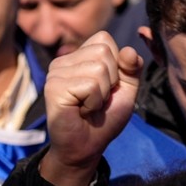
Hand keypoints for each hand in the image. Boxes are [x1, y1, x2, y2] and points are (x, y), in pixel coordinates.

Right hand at [40, 32, 142, 185]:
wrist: (87, 146)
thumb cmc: (104, 119)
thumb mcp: (126, 89)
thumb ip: (132, 67)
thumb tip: (129, 50)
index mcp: (77, 57)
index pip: (104, 39)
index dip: (115, 63)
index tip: (106, 86)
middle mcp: (63, 61)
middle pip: (103, 51)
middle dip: (110, 79)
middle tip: (97, 98)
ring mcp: (55, 73)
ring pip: (98, 68)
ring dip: (102, 93)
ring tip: (88, 105)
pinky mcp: (53, 88)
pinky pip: (89, 85)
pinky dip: (93, 102)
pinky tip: (80, 110)